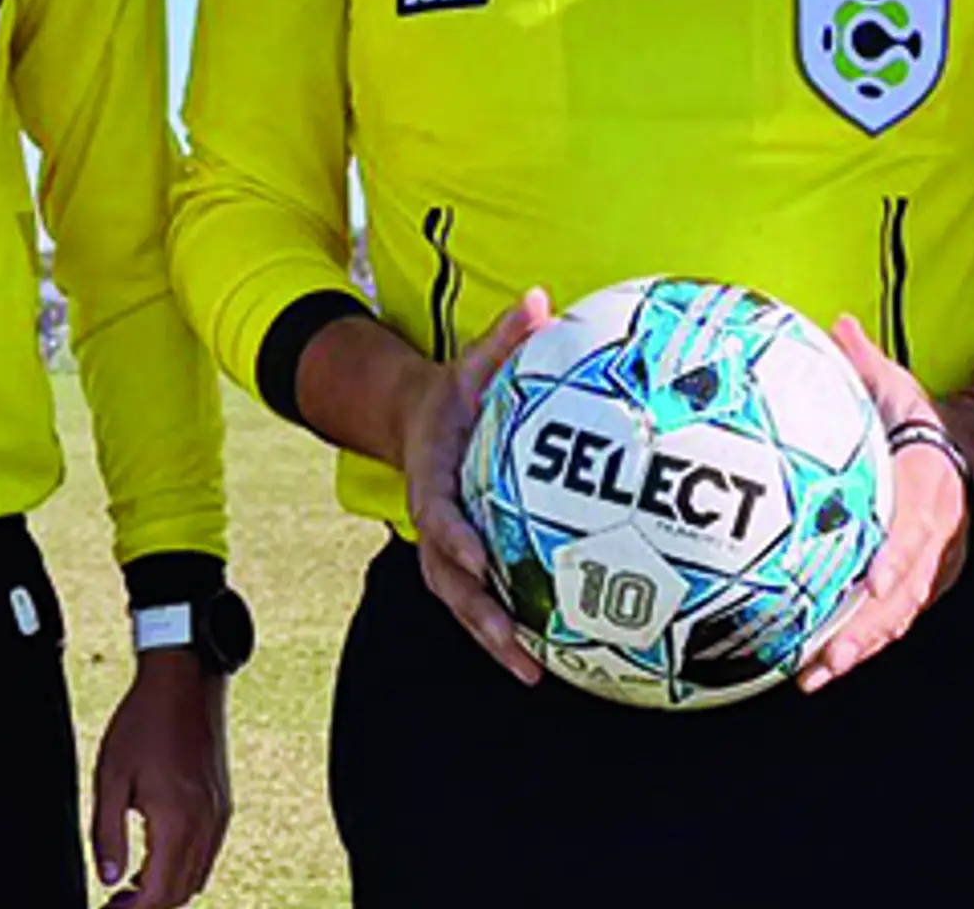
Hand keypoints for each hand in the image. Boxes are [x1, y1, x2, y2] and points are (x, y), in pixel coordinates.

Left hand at [88, 652, 228, 908]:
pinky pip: (207, 855)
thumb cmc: (144, 722)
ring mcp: (219, 815)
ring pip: (197, 879)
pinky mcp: (223, 804)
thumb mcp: (110, 777)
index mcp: (176, 822)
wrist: (185, 682)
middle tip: (114, 903)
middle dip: (147, 908)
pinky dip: (182, 870)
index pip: (157, 895)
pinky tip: (155, 858)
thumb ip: (106, 834)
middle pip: (180, 895)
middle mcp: (205, 825)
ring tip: (129, 886)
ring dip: (165, 891)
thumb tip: (107, 878)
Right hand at [397, 289, 554, 683]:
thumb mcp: (476, 362)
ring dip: (495, 641)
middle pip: (449, 581)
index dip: (456, 540)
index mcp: (432, 480)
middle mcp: (436, 524)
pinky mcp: (468, 564)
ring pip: (464, 605)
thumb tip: (538, 299)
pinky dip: (512, 631)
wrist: (419, 421)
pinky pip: (487, 602)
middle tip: (516, 646)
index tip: (482, 559)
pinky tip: (555, 660)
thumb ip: (506, 337)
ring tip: (536, 674)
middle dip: (480, 617)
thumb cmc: (458, 391)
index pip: (438, 516)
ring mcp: (448, 551)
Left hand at [797, 314, 964, 692]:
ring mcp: (931, 570)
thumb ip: (866, 364)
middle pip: (905, 592)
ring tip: (814, 675)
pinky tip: (813, 670)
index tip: (868, 581)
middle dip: (869, 626)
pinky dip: (857, 646)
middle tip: (828, 652)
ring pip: (897, 617)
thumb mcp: (902, 388)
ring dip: (859, 647)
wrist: (973, 455)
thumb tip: (836, 325)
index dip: (895, 558)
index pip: (916, 529)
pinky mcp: (918, 588)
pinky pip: (888, 622)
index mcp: (931, 490)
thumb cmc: (922, 423)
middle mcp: (937, 539)